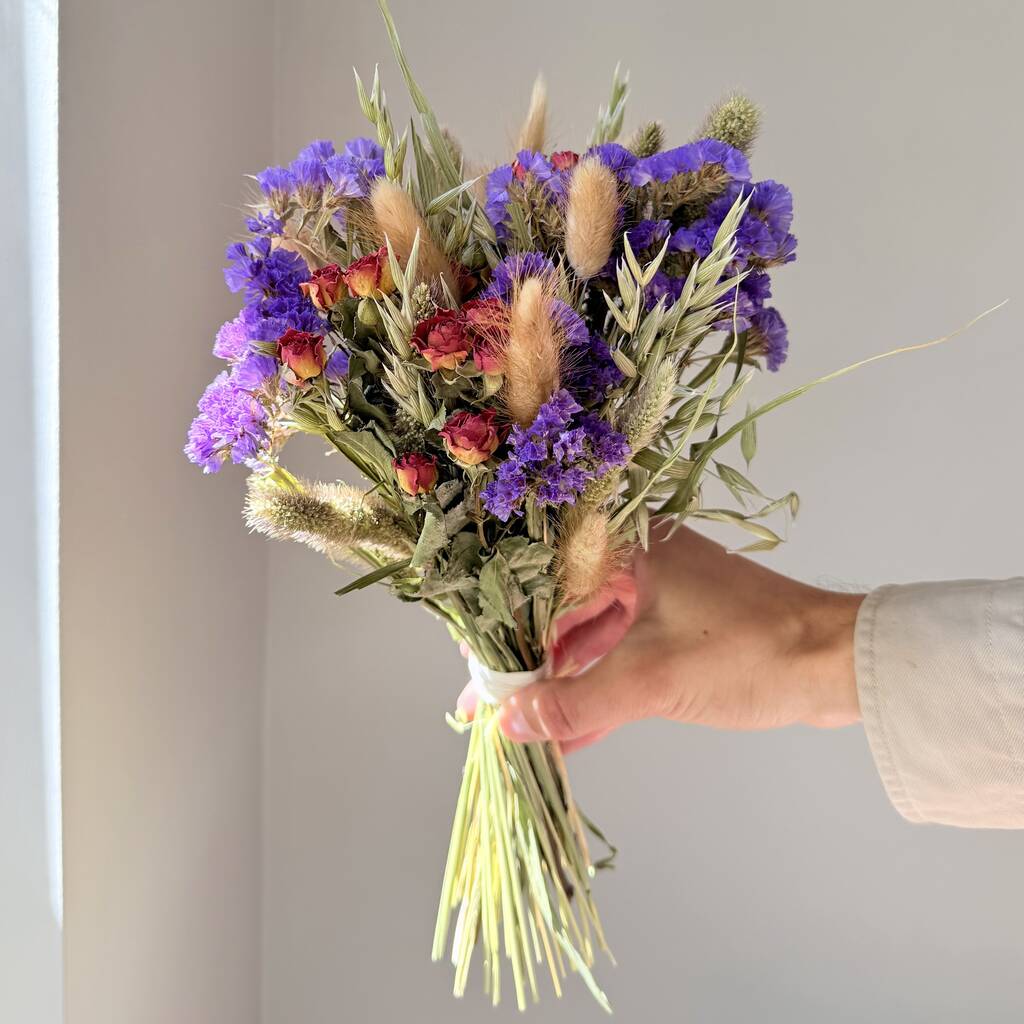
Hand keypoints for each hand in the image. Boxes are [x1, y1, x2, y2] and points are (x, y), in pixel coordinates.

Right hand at [462, 524, 862, 751]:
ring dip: (562, 686)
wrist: (840, 666)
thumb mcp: (650, 680)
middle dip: (528, 667)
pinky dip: (599, 693)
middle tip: (488, 710)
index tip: (474, 681)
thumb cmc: (748, 652)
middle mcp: (637, 559)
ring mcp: (660, 595)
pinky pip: (622, 658)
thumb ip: (576, 702)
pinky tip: (569, 735)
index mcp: (626, 544)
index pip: (542, 586)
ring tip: (521, 729)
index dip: (504, 637)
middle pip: (562, 613)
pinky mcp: (679, 629)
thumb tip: (511, 724)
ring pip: (592, 640)